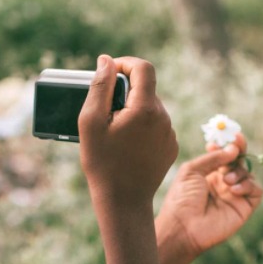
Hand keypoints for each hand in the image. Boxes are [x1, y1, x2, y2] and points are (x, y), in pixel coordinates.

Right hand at [79, 55, 177, 209]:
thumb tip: (107, 61)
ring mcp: (170, 134)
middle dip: (125, 91)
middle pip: (146, 89)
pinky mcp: (171, 147)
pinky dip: (142, 127)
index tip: (108, 73)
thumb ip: (99, 87)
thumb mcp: (91, 122)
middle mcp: (164, 118)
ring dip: (133, 110)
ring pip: (151, 108)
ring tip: (113, 130)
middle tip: (103, 109)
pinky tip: (126, 144)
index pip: (143, 67)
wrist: (124, 202)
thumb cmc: (103, 163)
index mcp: (146, 109)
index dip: (124, 64)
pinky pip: (156, 126)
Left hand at [156, 133, 262, 259]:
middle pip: (239, 161)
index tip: (231, 135)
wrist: (183, 227)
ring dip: (239, 172)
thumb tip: (233, 149)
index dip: (229, 145)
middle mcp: (222, 183)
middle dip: (239, 150)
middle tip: (238, 143)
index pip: (224, 155)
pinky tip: (233, 190)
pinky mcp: (244, 208)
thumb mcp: (192, 170)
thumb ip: (213, 158)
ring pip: (248, 174)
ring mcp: (234, 195)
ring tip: (226, 180)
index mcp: (208, 174)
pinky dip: (248, 185)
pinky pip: (256, 190)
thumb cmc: (182, 199)